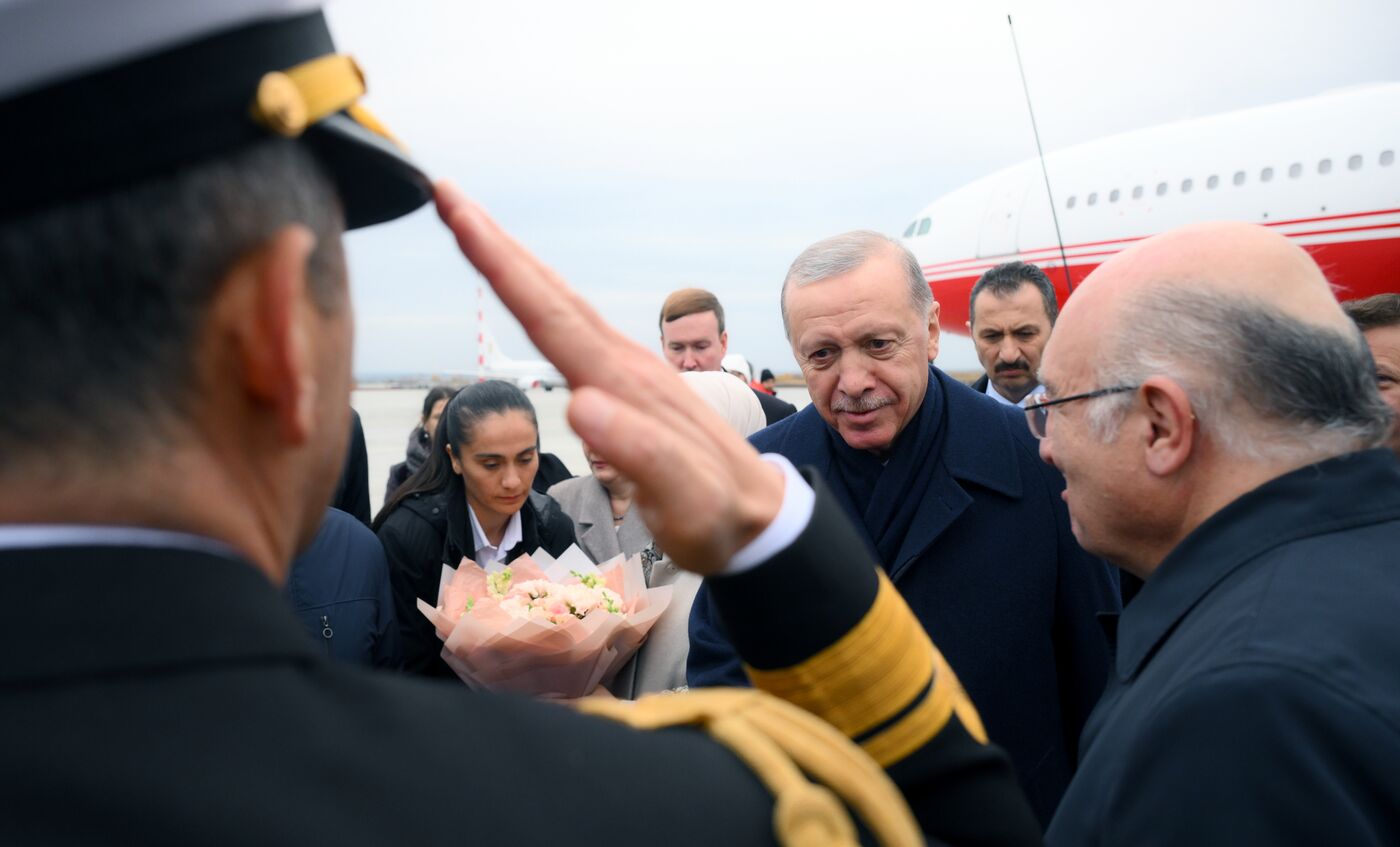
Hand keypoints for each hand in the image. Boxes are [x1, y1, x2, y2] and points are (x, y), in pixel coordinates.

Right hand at [434, 182, 783, 575]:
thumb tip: (580, 404)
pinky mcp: (627, 385)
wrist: (759, 515)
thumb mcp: (686, 496)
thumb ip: (641, 452)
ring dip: (515, 266)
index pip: (551, 316)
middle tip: (446, 195)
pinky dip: (539, 301)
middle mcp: (624, 365)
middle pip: (550, 295)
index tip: (459, 216)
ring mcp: (627, 371)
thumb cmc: (719, 511)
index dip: (501, 266)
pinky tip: (529, 296)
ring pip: (560, 306)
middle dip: (496, 245)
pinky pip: (571, 330)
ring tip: (474, 229)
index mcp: (626, 384)